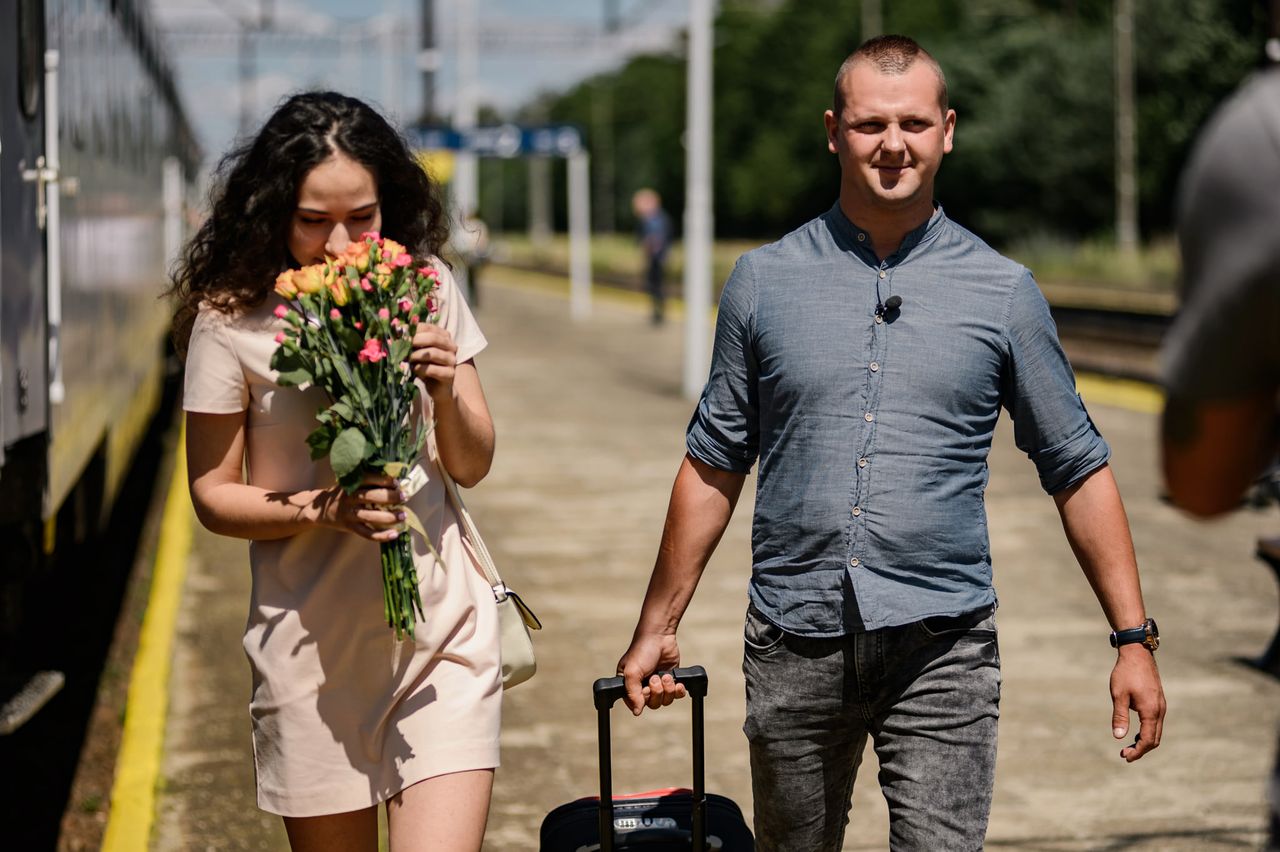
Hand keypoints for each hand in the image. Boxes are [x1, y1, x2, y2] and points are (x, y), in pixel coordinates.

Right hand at [319, 475, 405, 542]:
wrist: (319, 509)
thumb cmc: (342, 494)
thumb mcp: (349, 483)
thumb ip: (367, 482)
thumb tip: (395, 482)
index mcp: (350, 485)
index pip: (368, 479)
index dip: (383, 480)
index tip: (397, 482)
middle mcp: (349, 498)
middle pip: (370, 497)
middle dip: (389, 497)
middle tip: (404, 497)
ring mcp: (349, 514)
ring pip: (370, 516)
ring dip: (388, 517)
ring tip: (403, 515)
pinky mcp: (350, 527)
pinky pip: (367, 533)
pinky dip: (381, 536)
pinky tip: (394, 534)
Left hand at [407, 323, 458, 402]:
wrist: (437, 387)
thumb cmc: (425, 366)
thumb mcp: (418, 351)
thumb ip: (411, 341)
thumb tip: (397, 330)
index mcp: (444, 336)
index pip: (429, 327)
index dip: (413, 329)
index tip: (399, 333)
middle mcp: (451, 346)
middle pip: (433, 338)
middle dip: (415, 341)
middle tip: (402, 346)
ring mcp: (452, 360)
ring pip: (432, 353)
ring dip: (416, 356)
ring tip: (407, 359)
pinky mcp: (450, 374)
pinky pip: (432, 369)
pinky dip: (420, 369)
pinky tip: (414, 370)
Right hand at [616, 631, 685, 716]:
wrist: (660, 637)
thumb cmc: (642, 651)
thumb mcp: (631, 672)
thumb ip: (632, 693)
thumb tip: (637, 711)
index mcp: (630, 685)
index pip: (636, 704)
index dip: (643, 699)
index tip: (645, 687)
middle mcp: (643, 686)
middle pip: (652, 704)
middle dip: (657, 692)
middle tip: (655, 677)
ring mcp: (658, 684)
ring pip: (665, 701)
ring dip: (668, 689)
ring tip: (666, 676)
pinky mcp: (671, 680)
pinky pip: (676, 695)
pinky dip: (678, 691)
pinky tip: (678, 683)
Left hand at [1110, 645, 1165, 761]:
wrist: (1138, 653)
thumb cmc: (1126, 673)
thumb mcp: (1119, 695)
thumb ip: (1120, 716)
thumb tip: (1118, 737)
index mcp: (1151, 711)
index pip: (1147, 740)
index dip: (1137, 751)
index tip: (1125, 757)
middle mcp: (1160, 711)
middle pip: (1154, 739)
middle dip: (1141, 749)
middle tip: (1124, 754)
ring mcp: (1161, 706)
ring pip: (1156, 731)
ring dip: (1144, 741)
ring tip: (1128, 746)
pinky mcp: (1158, 701)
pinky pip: (1156, 723)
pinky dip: (1147, 731)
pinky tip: (1135, 732)